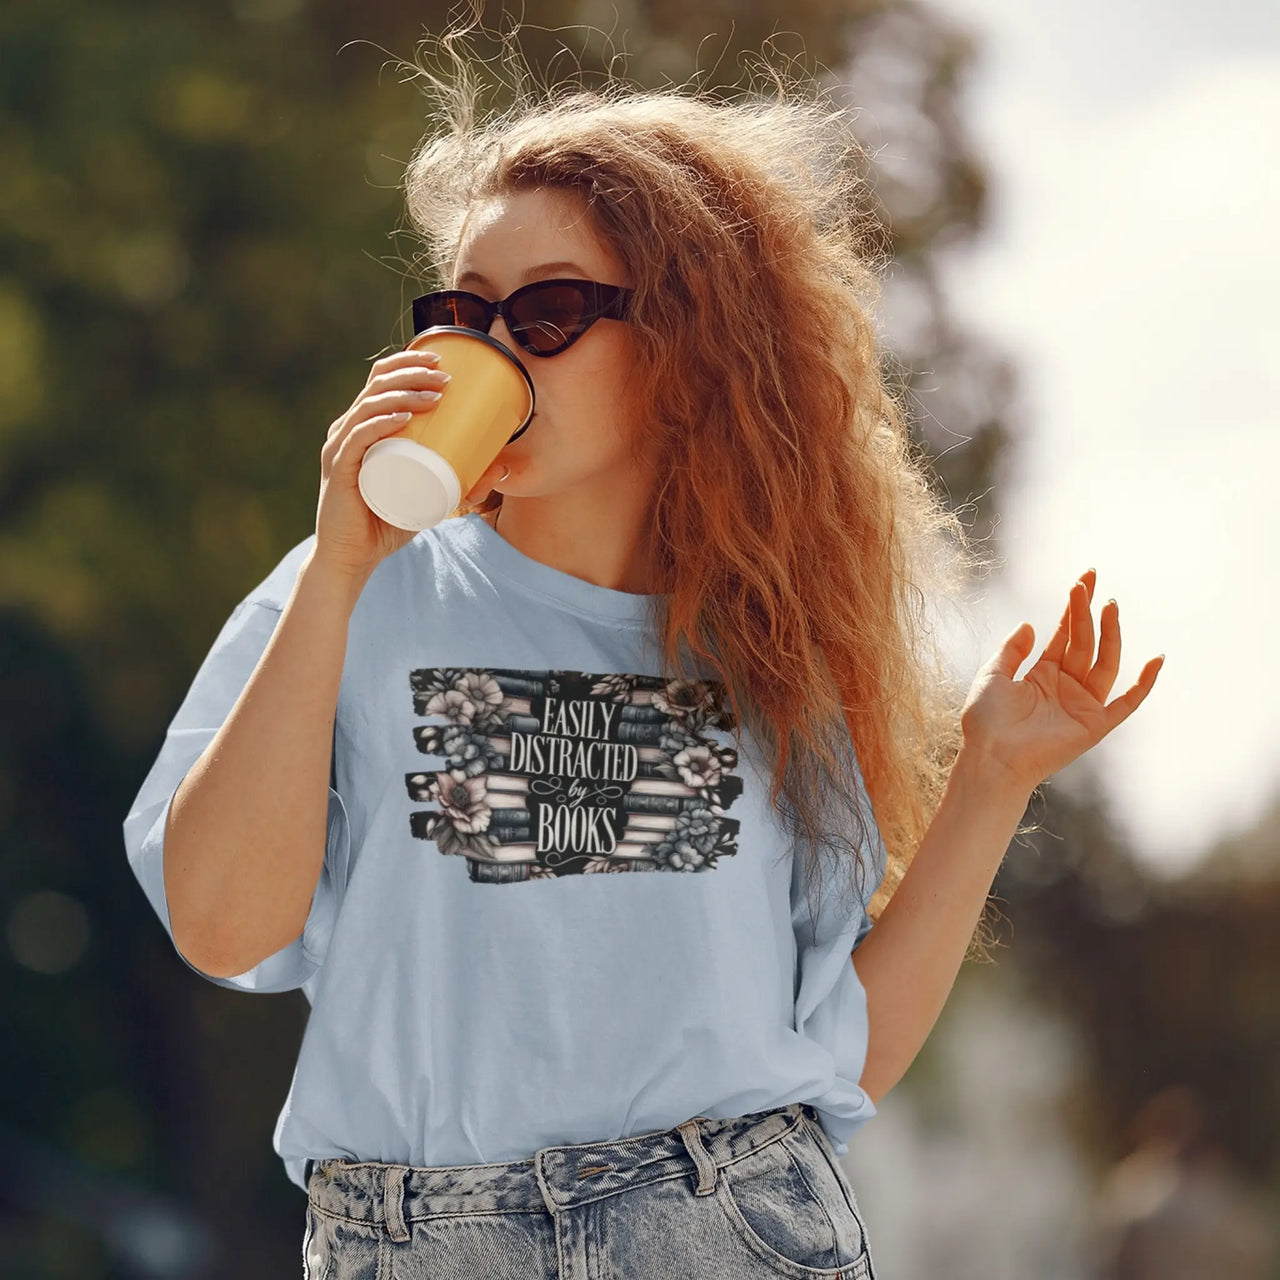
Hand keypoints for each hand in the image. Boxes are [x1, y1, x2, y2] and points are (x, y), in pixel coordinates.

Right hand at [313, 346, 454, 579]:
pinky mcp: (339, 469)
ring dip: (404, 392)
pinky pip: (359, 437)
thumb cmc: (386, 524)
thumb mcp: (430, 498)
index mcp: (363, 427)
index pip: (380, 380)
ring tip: (435, 395)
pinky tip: (404, 416)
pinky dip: (382, 422)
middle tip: (446, 376)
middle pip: (377, 384)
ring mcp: (341, 447)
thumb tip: (499, 469)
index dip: (407, 361)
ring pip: (371, 404)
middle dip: (413, 372)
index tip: (441, 359)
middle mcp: (348, 430)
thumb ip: (461, 483)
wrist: (353, 558)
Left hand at [958, 569, 1164, 794]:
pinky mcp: (1095, 725)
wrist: (991, 758)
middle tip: (1089, 583)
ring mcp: (1082, 704)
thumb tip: (1029, 624)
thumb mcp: (992, 676)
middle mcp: (1066, 686)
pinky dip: (1143, 684)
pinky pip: (1126, 703)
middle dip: (1087, 613)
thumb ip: (1011, 651)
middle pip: (1084, 642)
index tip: (1084, 580)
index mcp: (1042, 674)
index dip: (1074, 608)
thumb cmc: (986, 721)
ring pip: (1105, 662)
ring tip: (1109, 606)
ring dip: (1110, 634)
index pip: (1065, 634)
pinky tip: (1156, 660)